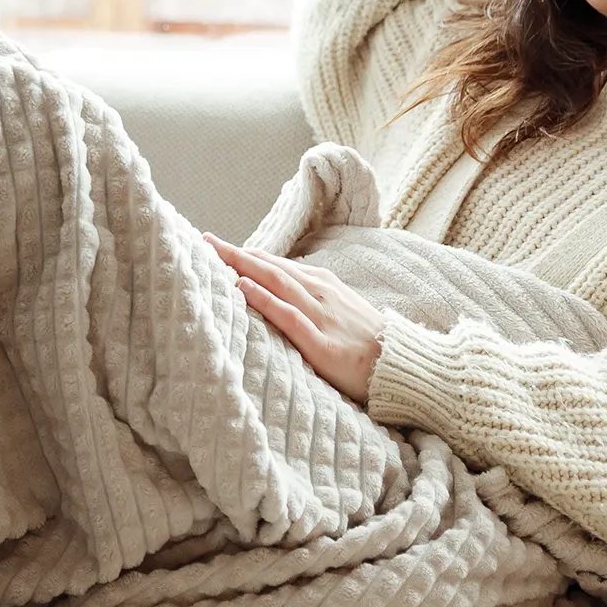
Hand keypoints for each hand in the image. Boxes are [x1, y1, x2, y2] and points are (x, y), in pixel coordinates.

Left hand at [202, 234, 385, 403]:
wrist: (403, 365)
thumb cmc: (369, 342)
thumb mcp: (340, 311)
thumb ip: (310, 301)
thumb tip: (277, 295)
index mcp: (323, 284)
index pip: (276, 264)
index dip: (246, 254)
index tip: (216, 246)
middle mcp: (320, 293)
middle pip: (270, 267)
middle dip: (235, 253)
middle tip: (204, 241)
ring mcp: (322, 316)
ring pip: (276, 283)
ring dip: (243, 267)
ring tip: (214, 257)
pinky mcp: (323, 344)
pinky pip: (289, 317)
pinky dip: (264, 299)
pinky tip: (242, 288)